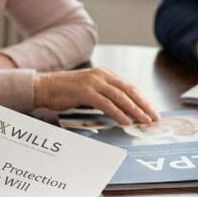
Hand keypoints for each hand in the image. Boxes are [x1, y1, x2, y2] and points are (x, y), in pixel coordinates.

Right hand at [34, 68, 158, 124]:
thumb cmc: (64, 92)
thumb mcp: (88, 91)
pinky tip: (126, 121)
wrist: (44, 87)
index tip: (151, 111)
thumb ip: (103, 96)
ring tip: (144, 121)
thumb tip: (120, 109)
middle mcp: (101, 75)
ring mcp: (93, 83)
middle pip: (129, 91)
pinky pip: (106, 104)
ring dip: (134, 110)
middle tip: (154, 118)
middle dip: (143, 105)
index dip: (141, 100)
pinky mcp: (85, 92)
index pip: (128, 87)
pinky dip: (118, 113)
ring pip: (120, 97)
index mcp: (104, 74)